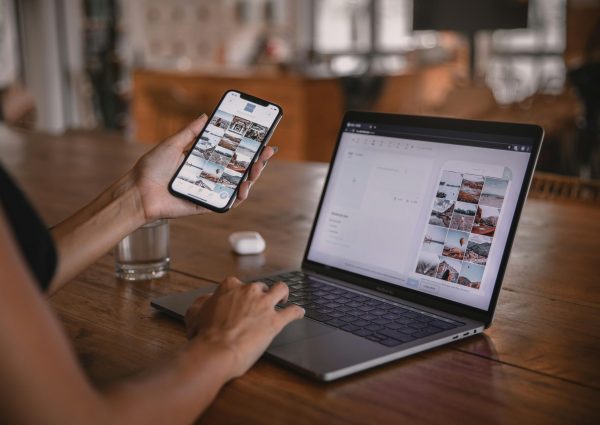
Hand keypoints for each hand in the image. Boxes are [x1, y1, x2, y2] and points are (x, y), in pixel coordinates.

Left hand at [131, 115, 275, 221]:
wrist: (138, 192)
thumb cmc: (151, 168)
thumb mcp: (172, 144)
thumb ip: (190, 132)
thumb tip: (206, 116)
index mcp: (203, 160)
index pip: (231, 153)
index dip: (247, 148)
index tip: (262, 139)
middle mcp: (209, 175)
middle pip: (239, 169)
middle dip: (256, 161)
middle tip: (266, 152)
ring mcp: (209, 190)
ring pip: (237, 185)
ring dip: (251, 177)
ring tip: (257, 169)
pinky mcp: (206, 204)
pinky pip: (227, 202)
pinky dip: (238, 197)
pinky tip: (244, 188)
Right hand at [185, 277, 304, 379]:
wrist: (215, 351)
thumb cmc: (203, 336)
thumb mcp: (194, 314)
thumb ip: (202, 303)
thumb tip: (207, 300)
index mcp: (230, 287)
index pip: (238, 284)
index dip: (239, 294)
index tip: (239, 301)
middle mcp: (249, 291)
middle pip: (260, 287)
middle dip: (260, 295)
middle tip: (258, 306)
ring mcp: (264, 304)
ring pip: (281, 290)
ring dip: (283, 294)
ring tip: (283, 299)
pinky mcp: (275, 321)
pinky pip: (292, 312)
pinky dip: (297, 312)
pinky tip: (300, 313)